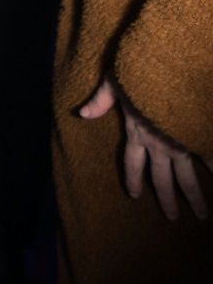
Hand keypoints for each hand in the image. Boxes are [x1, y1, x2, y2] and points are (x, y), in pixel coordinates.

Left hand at [81, 75, 211, 220]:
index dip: (132, 179)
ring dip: (195, 197)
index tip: (135, 195)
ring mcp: (180, 142)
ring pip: (187, 178)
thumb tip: (82, 114)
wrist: (170, 65)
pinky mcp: (197, 135)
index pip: (132, 162)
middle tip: (171, 217)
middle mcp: (158, 143)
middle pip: (162, 179)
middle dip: (167, 199)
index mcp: (137, 132)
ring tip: (202, 215)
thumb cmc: (139, 68)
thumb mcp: (114, 80)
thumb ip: (100, 99)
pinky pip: (208, 157)